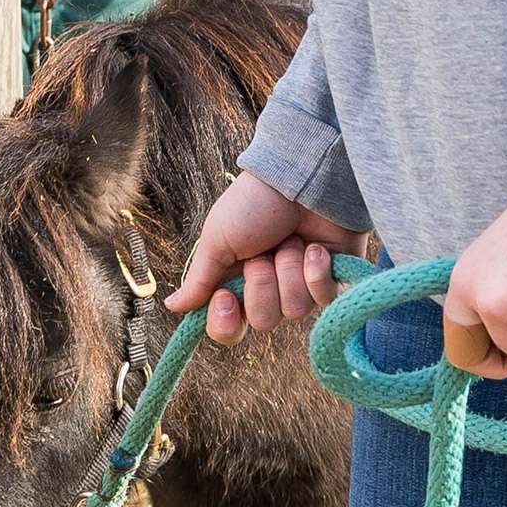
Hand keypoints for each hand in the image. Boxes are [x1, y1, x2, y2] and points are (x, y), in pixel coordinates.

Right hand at [166, 172, 367, 344]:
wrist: (299, 177)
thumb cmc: (255, 203)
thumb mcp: (218, 239)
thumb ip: (200, 279)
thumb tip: (173, 306)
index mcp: (237, 283)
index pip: (229, 329)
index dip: (226, 322)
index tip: (225, 297)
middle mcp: (270, 290)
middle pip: (263, 321)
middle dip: (262, 283)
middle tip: (264, 252)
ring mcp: (302, 286)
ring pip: (294, 311)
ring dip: (289, 270)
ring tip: (292, 241)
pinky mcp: (333, 279)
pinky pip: (323, 298)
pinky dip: (316, 271)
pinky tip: (316, 248)